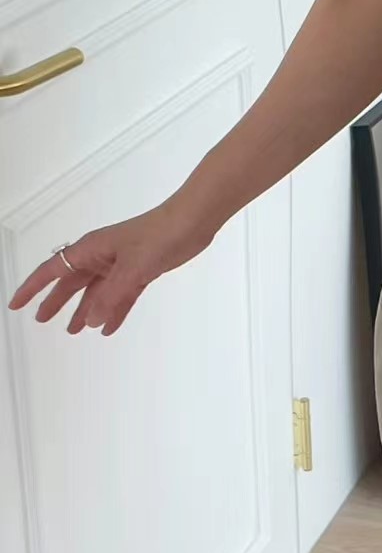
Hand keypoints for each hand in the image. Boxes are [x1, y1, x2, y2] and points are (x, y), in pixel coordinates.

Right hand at [5, 198, 215, 336]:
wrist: (193, 222)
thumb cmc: (160, 234)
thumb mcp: (132, 268)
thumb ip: (111, 296)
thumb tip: (92, 320)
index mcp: (92, 248)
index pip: (53, 269)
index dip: (33, 287)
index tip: (17, 304)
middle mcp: (103, 256)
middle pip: (73, 282)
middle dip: (57, 301)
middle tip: (42, 319)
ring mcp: (122, 263)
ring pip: (97, 291)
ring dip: (87, 310)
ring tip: (76, 330)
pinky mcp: (141, 270)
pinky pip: (121, 295)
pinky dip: (114, 310)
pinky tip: (109, 327)